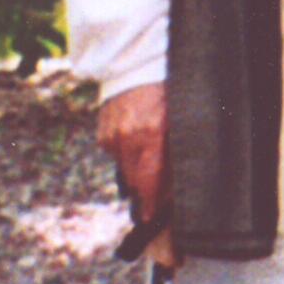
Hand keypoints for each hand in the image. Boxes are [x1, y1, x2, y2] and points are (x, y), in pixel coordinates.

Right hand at [99, 83, 168, 217]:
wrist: (134, 65)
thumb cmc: (166, 91)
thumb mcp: (180, 119)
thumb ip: (176, 152)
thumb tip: (172, 184)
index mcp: (150, 136)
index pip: (148, 181)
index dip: (149, 204)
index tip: (149, 218)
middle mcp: (127, 139)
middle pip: (135, 181)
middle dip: (146, 192)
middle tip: (155, 199)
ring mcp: (112, 137)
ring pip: (125, 170)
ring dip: (138, 172)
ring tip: (150, 162)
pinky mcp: (103, 134)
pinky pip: (117, 155)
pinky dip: (128, 154)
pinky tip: (138, 142)